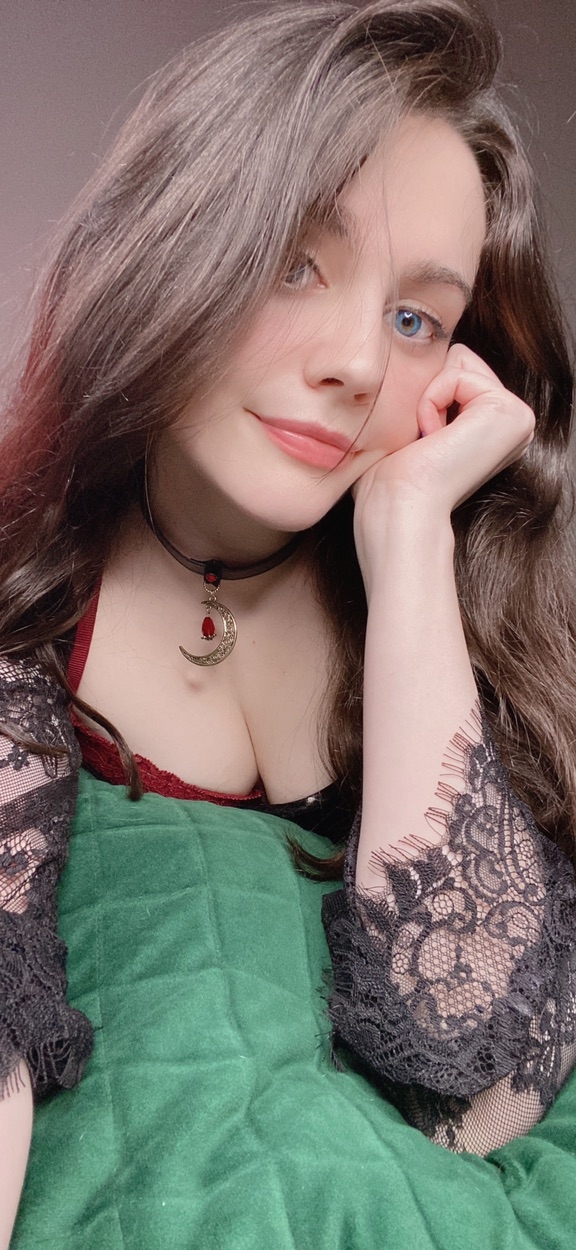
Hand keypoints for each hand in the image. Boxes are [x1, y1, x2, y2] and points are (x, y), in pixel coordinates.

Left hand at [353, 343, 534, 531]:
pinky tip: (434, 438)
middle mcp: (512, 420)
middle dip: (428, 391)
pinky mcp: (509, 411)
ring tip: (429, 440)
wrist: (399, 508)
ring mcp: (516, 415)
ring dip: (428, 398)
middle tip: (424, 440)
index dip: (422, 394)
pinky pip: (455, 373)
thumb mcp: (413, 426)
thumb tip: (411, 352)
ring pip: (457, 359)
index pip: (452, 369)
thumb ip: (427, 391)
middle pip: (457, 358)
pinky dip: (431, 402)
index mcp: (493, 425)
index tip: (420, 441)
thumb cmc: (393, 479)